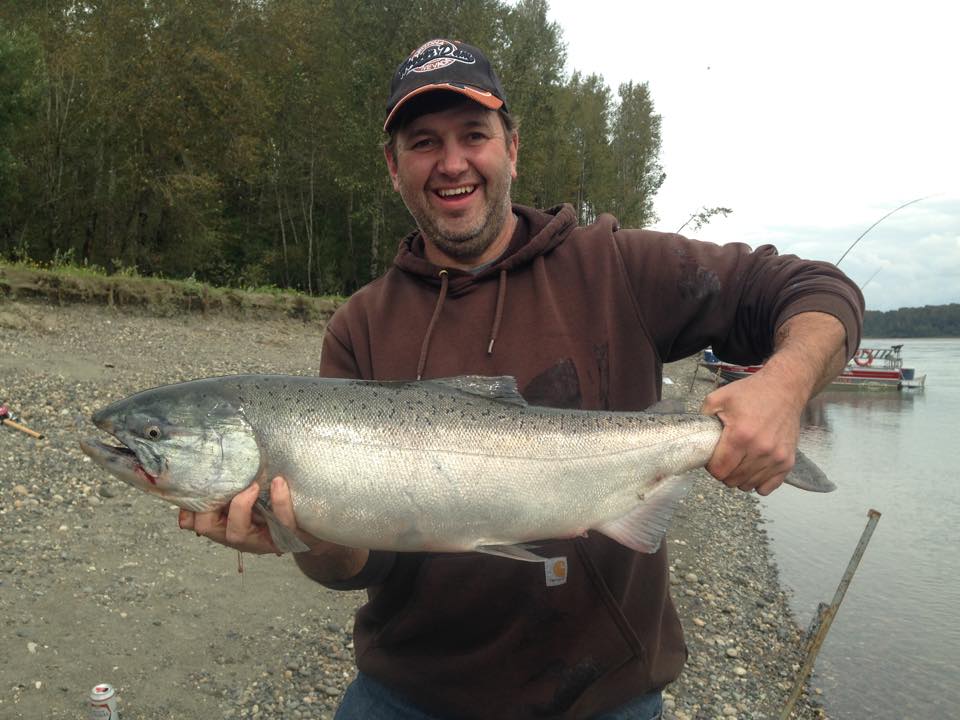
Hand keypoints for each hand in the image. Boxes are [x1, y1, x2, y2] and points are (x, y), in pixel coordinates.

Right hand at [178, 476, 369, 581]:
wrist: (318, 524)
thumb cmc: (282, 502)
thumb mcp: (257, 491)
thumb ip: (237, 478)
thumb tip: (214, 450)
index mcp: (226, 523)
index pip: (194, 521)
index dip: (187, 507)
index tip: (190, 485)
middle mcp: (239, 536)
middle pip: (208, 528)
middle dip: (208, 508)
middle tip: (223, 484)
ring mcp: (261, 541)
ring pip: (236, 533)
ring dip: (240, 507)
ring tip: (252, 485)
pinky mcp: (287, 539)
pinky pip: (281, 524)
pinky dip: (279, 502)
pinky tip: (279, 483)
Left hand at [700, 368, 803, 495]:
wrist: (784, 389)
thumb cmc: (751, 393)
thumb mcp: (718, 398)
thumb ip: (702, 419)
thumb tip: (695, 438)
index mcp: (740, 435)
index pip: (719, 470)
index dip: (711, 466)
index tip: (713, 456)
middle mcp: (761, 449)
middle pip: (732, 480)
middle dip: (724, 471)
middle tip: (726, 456)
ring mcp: (776, 457)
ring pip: (748, 485)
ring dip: (740, 476)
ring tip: (740, 459)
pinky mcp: (787, 461)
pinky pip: (767, 487)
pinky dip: (758, 481)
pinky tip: (754, 467)